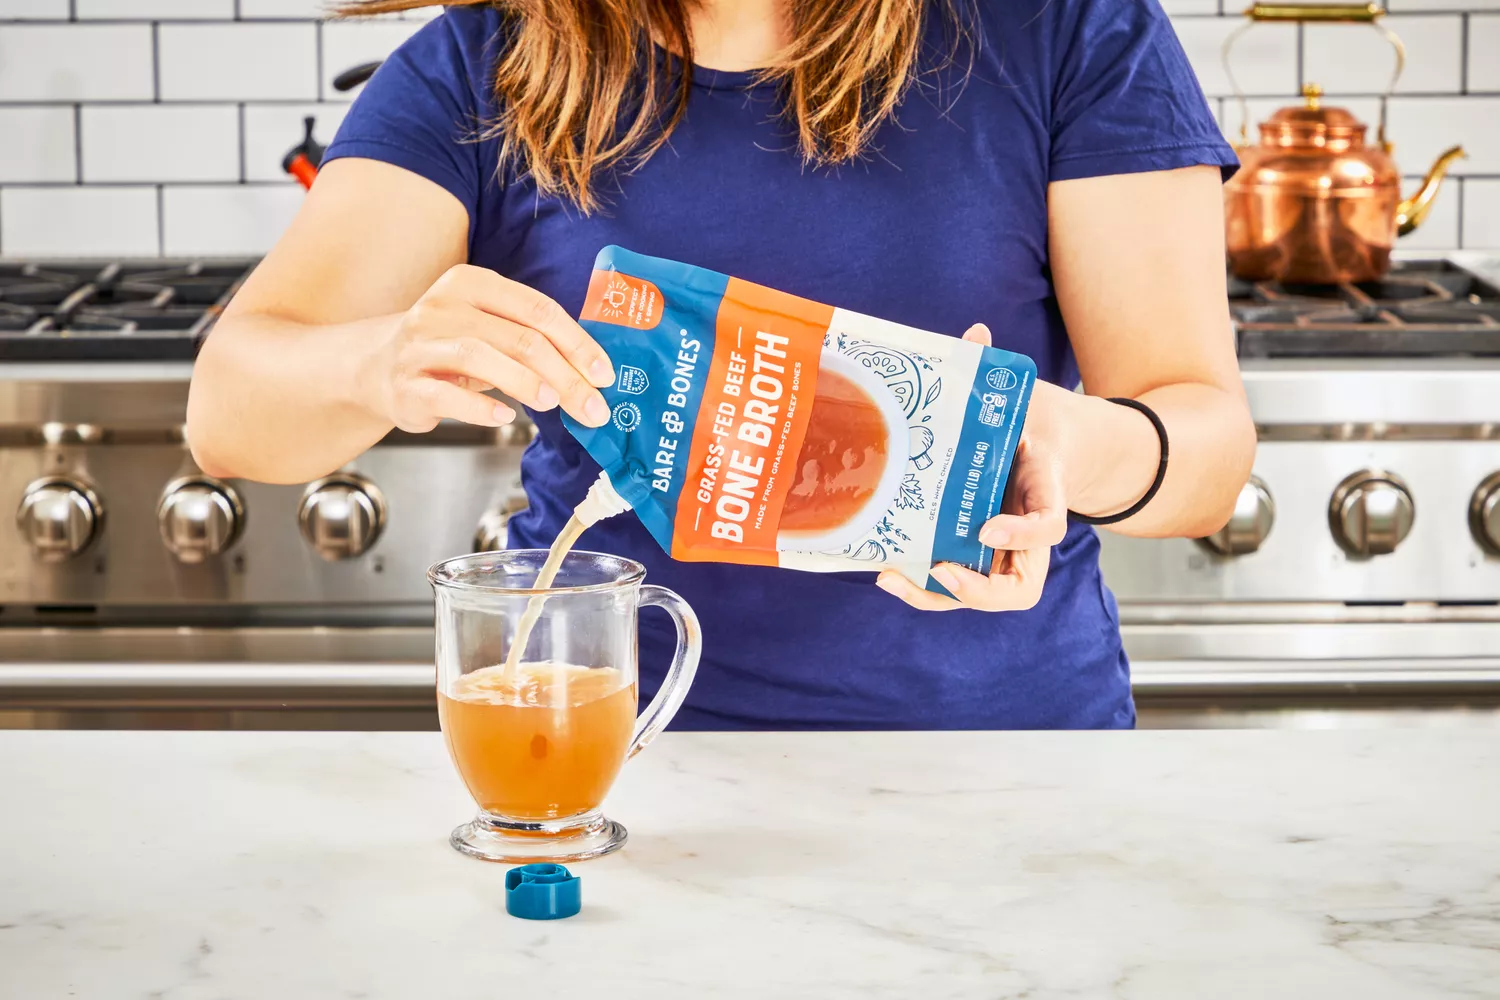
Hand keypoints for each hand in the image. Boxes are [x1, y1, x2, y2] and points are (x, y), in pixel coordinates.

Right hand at [360, 264, 614, 432]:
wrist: (377, 368)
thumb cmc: (448, 349)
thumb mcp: (488, 329)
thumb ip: (530, 339)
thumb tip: (591, 372)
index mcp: (472, 284)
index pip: (538, 309)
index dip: (577, 342)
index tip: (604, 374)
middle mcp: (443, 307)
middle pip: (518, 337)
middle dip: (564, 374)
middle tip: (593, 406)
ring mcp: (420, 344)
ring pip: (481, 356)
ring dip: (525, 382)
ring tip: (554, 403)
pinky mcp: (406, 384)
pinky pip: (447, 395)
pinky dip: (480, 407)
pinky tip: (505, 417)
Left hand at [875, 323, 1069, 611]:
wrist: (1050, 443)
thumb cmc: (1033, 421)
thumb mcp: (1023, 395)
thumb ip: (995, 369)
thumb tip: (975, 333)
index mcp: (1045, 492)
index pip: (1050, 523)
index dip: (1022, 533)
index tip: (986, 525)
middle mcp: (1027, 533)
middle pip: (1021, 588)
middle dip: (981, 589)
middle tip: (942, 568)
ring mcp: (1002, 550)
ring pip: (984, 595)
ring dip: (939, 596)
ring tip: (895, 576)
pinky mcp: (975, 554)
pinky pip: (954, 583)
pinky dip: (923, 586)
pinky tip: (886, 571)